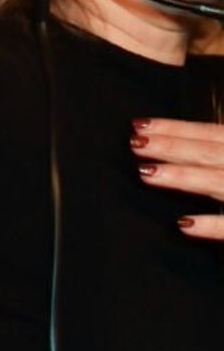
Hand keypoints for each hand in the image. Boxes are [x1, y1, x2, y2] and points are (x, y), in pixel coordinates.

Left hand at [133, 112, 223, 240]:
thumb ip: (219, 151)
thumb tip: (191, 145)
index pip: (210, 134)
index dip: (176, 129)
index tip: (141, 125)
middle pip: (209, 154)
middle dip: (172, 146)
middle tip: (135, 143)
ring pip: (218, 182)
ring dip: (184, 176)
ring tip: (147, 173)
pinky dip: (211, 225)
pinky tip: (183, 223)